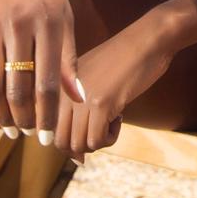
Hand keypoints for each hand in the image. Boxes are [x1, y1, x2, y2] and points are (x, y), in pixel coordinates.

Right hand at [0, 0, 83, 138]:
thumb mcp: (66, 16)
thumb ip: (70, 58)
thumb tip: (78, 97)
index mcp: (48, 23)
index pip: (47, 82)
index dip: (48, 115)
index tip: (51, 137)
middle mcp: (18, 25)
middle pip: (17, 88)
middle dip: (25, 119)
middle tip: (31, 134)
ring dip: (1, 112)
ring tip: (13, 126)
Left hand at [54, 9, 175, 163]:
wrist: (147, 40)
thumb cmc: (123, 60)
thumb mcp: (90, 79)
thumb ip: (77, 110)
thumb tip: (77, 158)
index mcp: (58, 85)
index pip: (49, 129)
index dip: (68, 140)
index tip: (89, 131)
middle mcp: (63, 92)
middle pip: (61, 142)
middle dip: (83, 146)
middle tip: (102, 129)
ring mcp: (80, 98)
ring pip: (78, 145)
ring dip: (97, 142)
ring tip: (111, 121)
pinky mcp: (100, 103)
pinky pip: (96, 140)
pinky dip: (110, 138)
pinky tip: (120, 117)